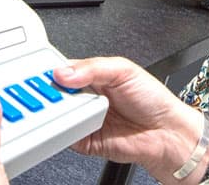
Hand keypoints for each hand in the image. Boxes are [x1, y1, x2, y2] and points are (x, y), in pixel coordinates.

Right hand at [54, 57, 205, 178]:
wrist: (165, 133)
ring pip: (55, 114)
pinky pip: (63, 135)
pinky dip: (61, 131)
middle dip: (50, 92)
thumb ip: (94, 67)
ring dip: (55, 111)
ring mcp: (82, 118)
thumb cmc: (153, 99)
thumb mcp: (125, 70)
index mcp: (93, 75)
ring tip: (67, 107)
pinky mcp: (82, 140)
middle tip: (51, 92)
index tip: (43, 73)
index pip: (63, 70)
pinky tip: (70, 123)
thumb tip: (64, 72)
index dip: (52, 71)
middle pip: (54, 92)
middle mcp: (85, 96)